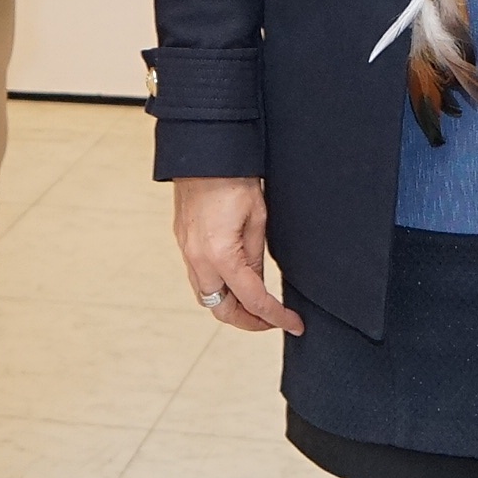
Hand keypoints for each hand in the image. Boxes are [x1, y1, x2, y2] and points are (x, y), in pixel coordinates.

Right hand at [174, 176, 301, 334]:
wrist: (204, 154)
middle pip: (221, 310)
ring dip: (230, 306)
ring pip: (206, 296)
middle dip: (248, 321)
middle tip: (272, 320)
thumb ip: (256, 258)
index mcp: (221, 256)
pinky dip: (217, 288)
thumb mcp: (258, 220)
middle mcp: (198, 259)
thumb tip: (258, 284)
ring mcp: (186, 251)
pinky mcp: (183, 242)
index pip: (253, 300)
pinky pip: (198, 278)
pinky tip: (234, 281)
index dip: (276, 317)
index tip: (294, 323)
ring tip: (255, 304)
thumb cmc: (232, 179)